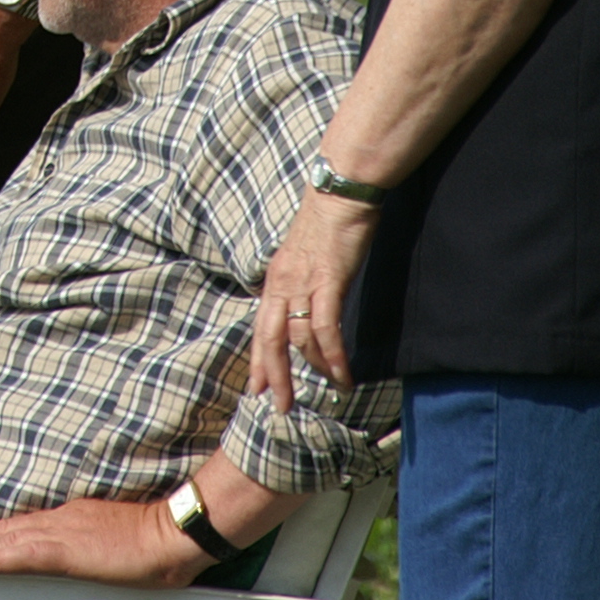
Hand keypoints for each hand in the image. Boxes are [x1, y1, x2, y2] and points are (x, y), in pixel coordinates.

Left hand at [0, 499, 204, 589]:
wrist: (172, 533)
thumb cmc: (151, 541)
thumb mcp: (109, 539)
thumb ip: (88, 547)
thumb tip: (78, 559)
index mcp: (69, 519)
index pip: (19, 528)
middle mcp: (59, 520)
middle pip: (5, 531)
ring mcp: (62, 532)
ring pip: (6, 540)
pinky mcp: (68, 548)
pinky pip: (23, 554)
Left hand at [247, 186, 377, 411]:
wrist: (341, 193)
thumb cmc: (328, 222)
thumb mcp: (305, 257)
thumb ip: (301, 284)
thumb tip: (305, 308)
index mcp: (274, 279)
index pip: (261, 326)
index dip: (257, 359)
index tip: (257, 387)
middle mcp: (281, 283)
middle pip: (269, 339)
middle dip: (274, 375)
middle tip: (280, 405)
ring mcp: (302, 283)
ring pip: (298, 337)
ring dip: (315, 367)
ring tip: (331, 385)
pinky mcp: (327, 281)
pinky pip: (325, 328)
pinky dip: (333, 355)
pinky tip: (342, 374)